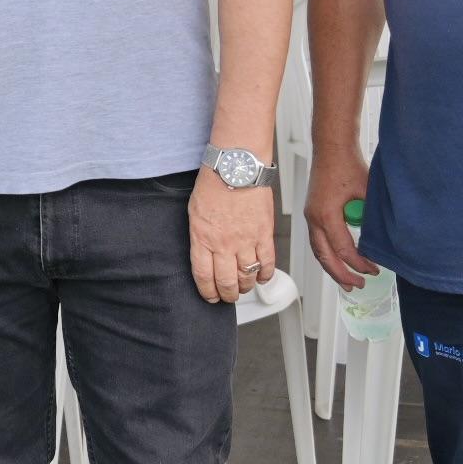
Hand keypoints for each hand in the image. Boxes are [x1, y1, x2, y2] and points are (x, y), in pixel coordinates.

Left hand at [188, 167, 276, 303]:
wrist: (237, 166)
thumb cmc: (214, 183)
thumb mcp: (194, 212)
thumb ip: (200, 236)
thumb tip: (204, 253)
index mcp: (202, 238)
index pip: (203, 276)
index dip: (207, 291)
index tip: (210, 296)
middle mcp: (224, 244)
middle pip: (226, 282)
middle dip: (227, 294)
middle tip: (229, 296)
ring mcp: (246, 241)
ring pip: (248, 276)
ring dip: (246, 286)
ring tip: (244, 287)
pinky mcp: (264, 234)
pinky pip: (267, 263)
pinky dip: (266, 274)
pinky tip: (263, 277)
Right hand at [302, 145, 373, 291]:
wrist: (331, 147)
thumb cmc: (347, 164)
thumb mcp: (366, 192)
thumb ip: (371, 217)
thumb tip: (382, 239)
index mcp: (326, 215)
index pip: (343, 249)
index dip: (359, 263)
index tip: (374, 270)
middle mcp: (313, 218)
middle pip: (325, 256)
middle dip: (341, 274)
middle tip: (358, 286)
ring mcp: (310, 215)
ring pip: (318, 251)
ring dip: (332, 267)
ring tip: (347, 281)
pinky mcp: (312, 212)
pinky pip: (318, 240)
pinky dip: (328, 253)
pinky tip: (339, 259)